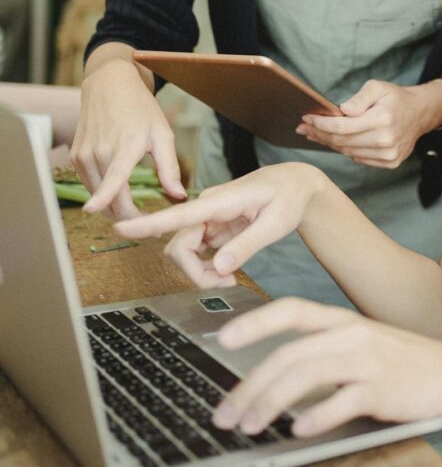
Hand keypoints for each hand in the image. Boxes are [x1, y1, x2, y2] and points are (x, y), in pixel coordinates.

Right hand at [73, 56, 183, 219]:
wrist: (109, 85)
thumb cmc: (140, 109)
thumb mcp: (162, 134)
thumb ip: (169, 167)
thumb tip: (179, 196)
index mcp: (126, 146)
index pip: (112, 176)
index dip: (102, 197)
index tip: (91, 212)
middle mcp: (100, 151)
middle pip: (109, 200)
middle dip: (128, 216)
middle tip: (149, 221)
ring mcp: (84, 154)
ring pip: (97, 197)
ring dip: (114, 207)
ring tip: (136, 208)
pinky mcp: (75, 156)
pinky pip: (90, 185)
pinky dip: (103, 194)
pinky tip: (118, 191)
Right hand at [114, 163, 324, 286]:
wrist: (295, 184)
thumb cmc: (288, 197)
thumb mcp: (276, 223)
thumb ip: (247, 244)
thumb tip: (219, 265)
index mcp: (220, 201)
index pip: (178, 214)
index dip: (148, 223)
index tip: (120, 226)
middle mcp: (207, 208)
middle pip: (178, 247)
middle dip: (195, 272)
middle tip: (228, 282)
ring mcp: (207, 218)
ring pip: (185, 253)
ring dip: (202, 272)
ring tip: (231, 277)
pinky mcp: (211, 226)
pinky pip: (197, 253)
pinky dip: (208, 268)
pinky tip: (229, 270)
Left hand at [209, 297, 441, 436]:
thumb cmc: (399, 363)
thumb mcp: (358, 345)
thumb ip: (320, 352)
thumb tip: (271, 376)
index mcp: (341, 321)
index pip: (291, 310)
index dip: (256, 321)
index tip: (223, 337)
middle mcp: (351, 334)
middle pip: (289, 354)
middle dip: (250, 385)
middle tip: (225, 413)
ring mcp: (368, 360)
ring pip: (308, 375)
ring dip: (272, 402)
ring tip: (251, 426)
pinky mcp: (383, 389)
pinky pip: (344, 400)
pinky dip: (318, 415)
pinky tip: (298, 429)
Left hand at [296, 80, 441, 167]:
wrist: (420, 114)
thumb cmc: (395, 98)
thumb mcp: (378, 87)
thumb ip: (360, 98)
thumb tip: (342, 110)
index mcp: (382, 119)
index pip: (342, 126)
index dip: (321, 123)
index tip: (306, 118)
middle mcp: (385, 140)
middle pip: (342, 141)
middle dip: (319, 133)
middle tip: (303, 128)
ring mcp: (388, 154)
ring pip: (348, 152)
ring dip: (329, 143)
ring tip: (315, 134)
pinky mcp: (389, 162)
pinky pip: (359, 159)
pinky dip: (345, 150)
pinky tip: (336, 141)